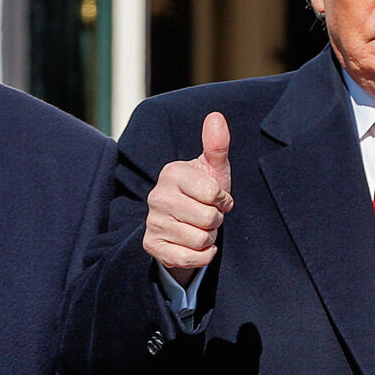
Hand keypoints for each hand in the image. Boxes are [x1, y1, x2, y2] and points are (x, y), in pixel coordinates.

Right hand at [143, 112, 232, 285]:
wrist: (185, 224)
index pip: (213, 193)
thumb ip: (217, 145)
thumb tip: (216, 116)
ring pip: (200, 240)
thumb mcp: (213, 170)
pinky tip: (196, 245)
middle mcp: (157, 196)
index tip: (216, 198)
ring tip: (200, 228)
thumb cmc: (203, 193)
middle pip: (208, 219)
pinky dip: (202, 255)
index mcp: (172, 173)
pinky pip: (190, 258)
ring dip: (208, 238)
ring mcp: (152, 222)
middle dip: (216, 220)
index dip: (222, 199)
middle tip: (208, 215)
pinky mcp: (152, 246)